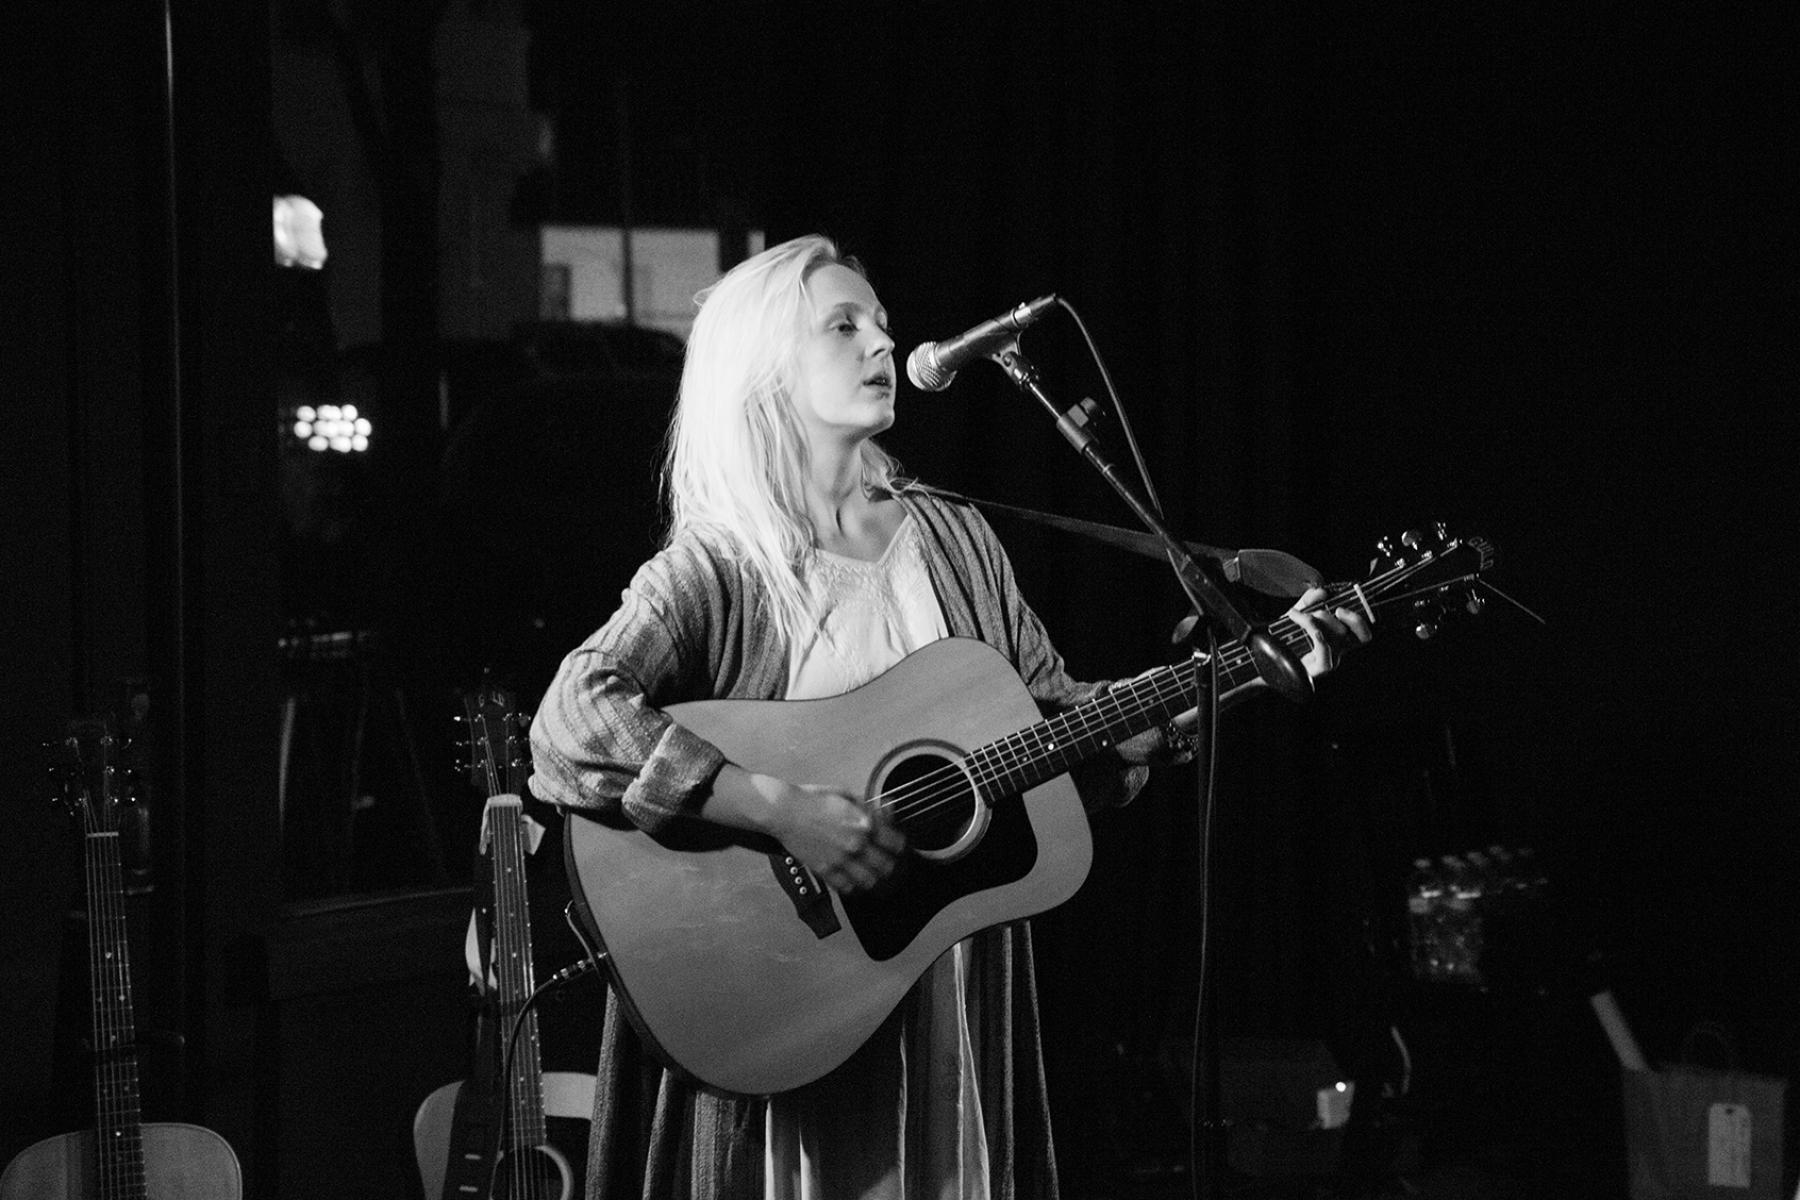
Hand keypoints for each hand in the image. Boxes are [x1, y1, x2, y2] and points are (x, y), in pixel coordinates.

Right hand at [756, 775, 904, 894]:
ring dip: (876, 880)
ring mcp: (840, 860)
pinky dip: (854, 887)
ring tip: (876, 876)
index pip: (896, 844)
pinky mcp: (825, 870)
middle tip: (891, 865)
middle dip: (892, 866)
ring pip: (870, 882)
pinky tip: (855, 881)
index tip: (897, 847)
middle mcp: (856, 844)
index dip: (900, 846)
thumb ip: (869, 808)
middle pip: (887, 866)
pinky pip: (847, 887)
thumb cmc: (813, 800)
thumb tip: (887, 812)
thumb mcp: (847, 796)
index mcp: (864, 823)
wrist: (785, 811)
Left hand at [1288, 585, 1372, 678]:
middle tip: (1316, 610)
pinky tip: (1308, 626)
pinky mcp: (1318, 669)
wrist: (1270, 656)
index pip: (1363, 636)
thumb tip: (1322, 592)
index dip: (1358, 622)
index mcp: (1339, 640)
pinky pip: (1325, 651)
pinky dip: (1318, 634)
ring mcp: (1329, 661)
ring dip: (1318, 620)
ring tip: (1299, 615)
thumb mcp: (1298, 613)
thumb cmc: (1287, 638)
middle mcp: (1338, 651)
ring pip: (1335, 638)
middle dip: (1330, 616)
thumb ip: (1309, 600)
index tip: (1340, 608)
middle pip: (1348, 633)